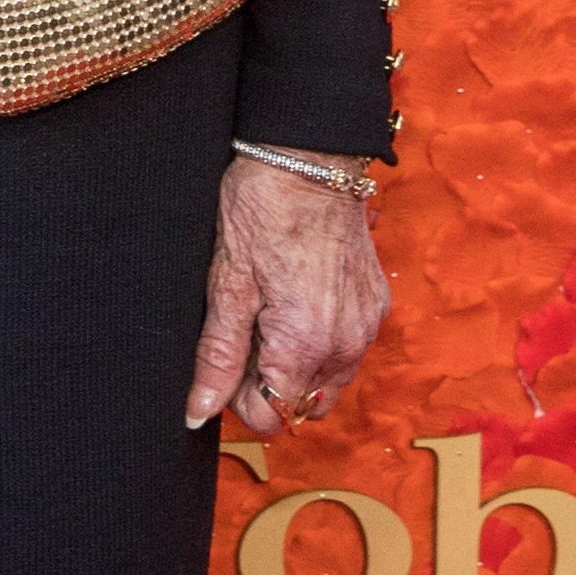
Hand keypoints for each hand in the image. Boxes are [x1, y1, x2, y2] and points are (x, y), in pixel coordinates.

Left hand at [191, 159, 390, 437]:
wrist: (308, 161)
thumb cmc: (261, 210)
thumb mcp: (226, 285)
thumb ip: (217, 356)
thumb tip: (199, 410)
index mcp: (307, 344)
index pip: (274, 413)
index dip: (239, 397)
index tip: (224, 363)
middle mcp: (347, 343)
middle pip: (303, 401)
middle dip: (268, 382)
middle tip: (243, 333)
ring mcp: (367, 324)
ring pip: (327, 379)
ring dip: (295, 364)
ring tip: (267, 315)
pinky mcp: (376, 304)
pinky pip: (347, 348)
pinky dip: (319, 341)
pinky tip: (293, 302)